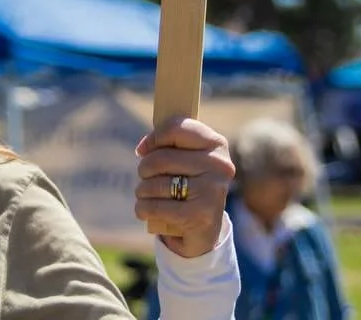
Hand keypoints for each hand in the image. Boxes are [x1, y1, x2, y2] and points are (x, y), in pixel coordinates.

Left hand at [134, 116, 234, 258]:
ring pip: (155, 183)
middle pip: (161, 158)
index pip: (177, 128)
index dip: (154, 138)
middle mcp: (219, 165)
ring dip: (142, 190)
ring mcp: (212, 191)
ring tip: (145, 194)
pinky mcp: (200, 216)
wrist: (205, 231)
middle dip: (144, 169)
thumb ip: (170, 145)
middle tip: (144, 176)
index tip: (143, 150)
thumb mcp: (187, 161)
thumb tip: (144, 148)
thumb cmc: (189, 186)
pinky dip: (142, 208)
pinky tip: (144, 210)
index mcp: (217, 144)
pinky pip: (155, 206)